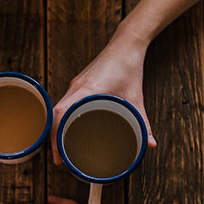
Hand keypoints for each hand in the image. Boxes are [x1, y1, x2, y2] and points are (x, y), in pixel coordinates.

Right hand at [51, 32, 155, 163]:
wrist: (126, 44)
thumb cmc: (129, 67)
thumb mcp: (136, 98)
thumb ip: (142, 122)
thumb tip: (150, 144)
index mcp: (88, 90)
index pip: (61, 114)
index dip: (55, 136)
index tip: (58, 156)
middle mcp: (77, 87)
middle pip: (54, 115)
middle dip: (53, 138)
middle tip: (59, 159)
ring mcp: (75, 84)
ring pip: (57, 109)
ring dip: (56, 128)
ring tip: (61, 148)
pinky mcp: (78, 83)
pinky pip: (63, 103)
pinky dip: (62, 118)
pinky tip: (67, 129)